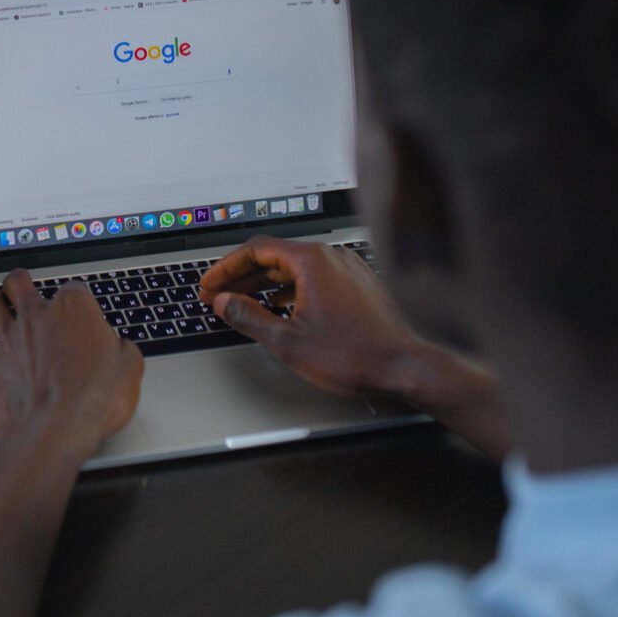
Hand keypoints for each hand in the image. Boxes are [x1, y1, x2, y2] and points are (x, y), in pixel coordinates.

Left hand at [0, 271, 143, 460]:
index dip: (79, 299)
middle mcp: (37, 317)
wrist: (55, 430)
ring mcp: (10, 340)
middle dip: (20, 281)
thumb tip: (122, 349)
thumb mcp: (130, 371)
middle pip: (20, 283)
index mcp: (74, 309)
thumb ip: (123, 352)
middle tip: (22, 283)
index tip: (84, 312)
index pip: (75, 289)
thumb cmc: (93, 400)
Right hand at [199, 236, 420, 397]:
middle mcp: (331, 257)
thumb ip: (250, 317)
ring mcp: (347, 269)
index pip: (257, 249)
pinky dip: (290, 290)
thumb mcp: (289, 340)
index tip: (211, 284)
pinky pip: (314, 278)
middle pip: (274, 256)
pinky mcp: (357, 285)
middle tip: (220, 295)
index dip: (227, 268)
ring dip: (265, 284)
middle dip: (243, 277)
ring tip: (244, 303)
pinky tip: (281, 308)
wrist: (405, 366)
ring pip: (295, 268)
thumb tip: (226, 303)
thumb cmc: (357, 354)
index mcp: (312, 260)